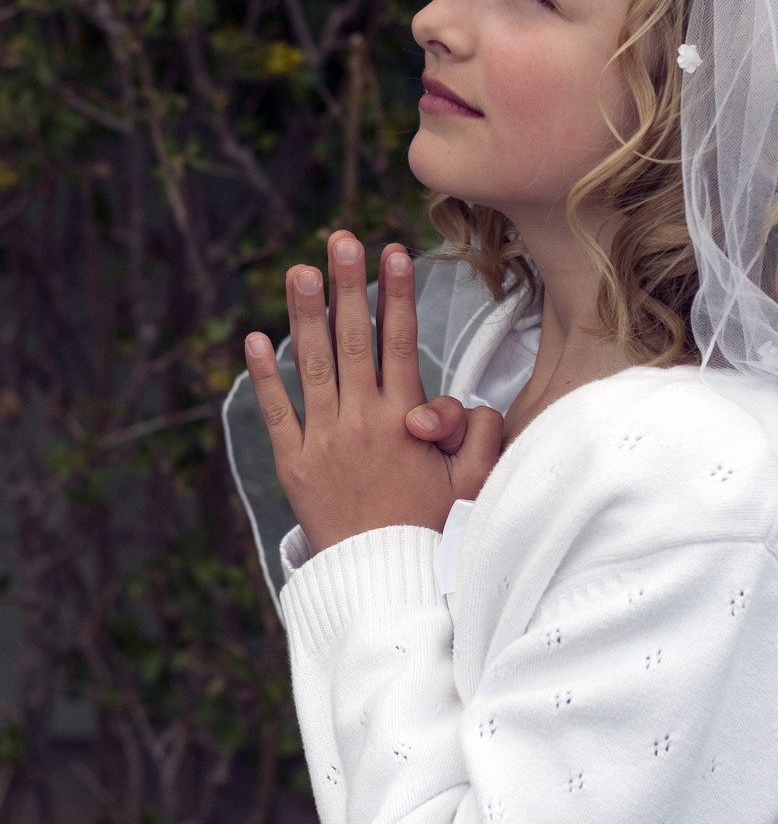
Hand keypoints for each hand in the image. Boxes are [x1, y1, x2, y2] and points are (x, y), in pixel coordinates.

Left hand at [244, 233, 502, 553]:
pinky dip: (265, 377)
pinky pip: (277, 413)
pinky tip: (256, 338)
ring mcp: (324, 441)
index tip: (393, 252)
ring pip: (314, 365)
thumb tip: (454, 398)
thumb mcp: (473, 481)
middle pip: (354, 339)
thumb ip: (475, 431)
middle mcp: (362, 421)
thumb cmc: (435, 530)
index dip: (398, 294)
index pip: (401, 342)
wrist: (385, 583)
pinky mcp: (295, 465)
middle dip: (348, 285)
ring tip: (299, 270)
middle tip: (341, 240)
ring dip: (306, 314)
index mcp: (406, 420)